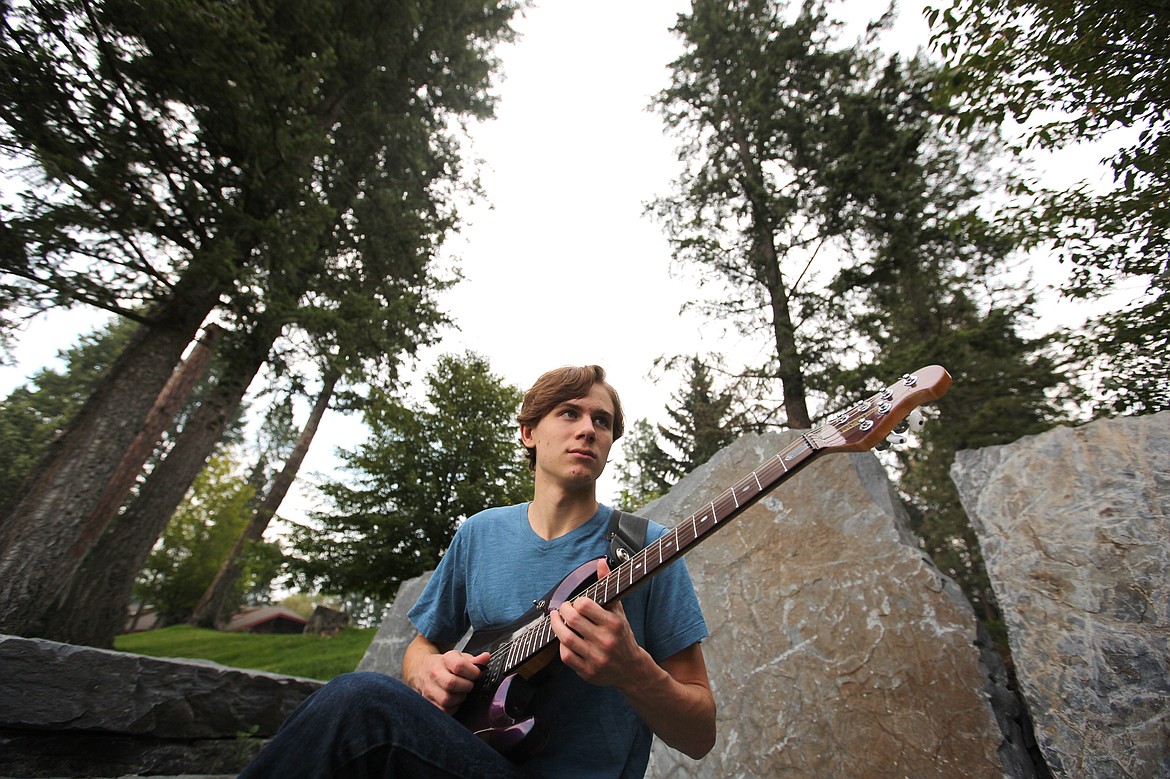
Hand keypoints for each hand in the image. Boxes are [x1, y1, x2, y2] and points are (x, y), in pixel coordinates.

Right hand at [414, 649, 489, 714]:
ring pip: (447, 700)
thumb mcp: (459, 658)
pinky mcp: (428, 702)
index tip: (476, 674)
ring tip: (461, 692)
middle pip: (451, 683)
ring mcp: (429, 689)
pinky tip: (454, 700)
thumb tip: (486, 657)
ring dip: (459, 698)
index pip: (459, 666)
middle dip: (466, 686)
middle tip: (468, 684)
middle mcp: (435, 674)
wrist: (422, 669)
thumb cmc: (444, 665)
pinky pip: (443, 710)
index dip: (473, 672)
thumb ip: (475, 660)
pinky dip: (453, 708)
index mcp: (445, 660)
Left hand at [550, 558, 648, 688]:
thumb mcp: (618, 610)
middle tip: (562, 609)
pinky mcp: (588, 672)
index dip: (576, 601)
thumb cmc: (622, 635)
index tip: (576, 602)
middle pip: (573, 620)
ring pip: (566, 638)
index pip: (585, 605)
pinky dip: (561, 645)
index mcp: (614, 624)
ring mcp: (596, 658)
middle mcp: (606, 641)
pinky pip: (566, 656)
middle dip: (563, 611)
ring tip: (556, 620)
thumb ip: (608, 586)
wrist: (631, 669)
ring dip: (556, 626)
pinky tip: (563, 639)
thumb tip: (601, 563)